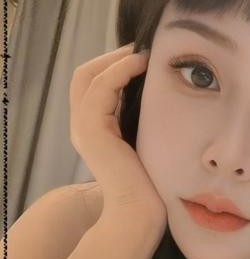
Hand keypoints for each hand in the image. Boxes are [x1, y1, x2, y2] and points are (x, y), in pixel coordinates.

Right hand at [69, 43, 167, 242]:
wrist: (140, 211)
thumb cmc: (150, 183)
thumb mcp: (144, 141)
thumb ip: (141, 118)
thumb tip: (160, 91)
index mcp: (92, 130)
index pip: (92, 84)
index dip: (113, 64)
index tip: (143, 55)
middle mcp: (81, 127)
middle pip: (83, 74)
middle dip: (112, 56)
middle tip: (141, 47)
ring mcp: (82, 128)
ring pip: (89, 75)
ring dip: (118, 58)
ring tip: (146, 53)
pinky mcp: (91, 129)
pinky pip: (102, 86)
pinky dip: (121, 70)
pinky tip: (143, 65)